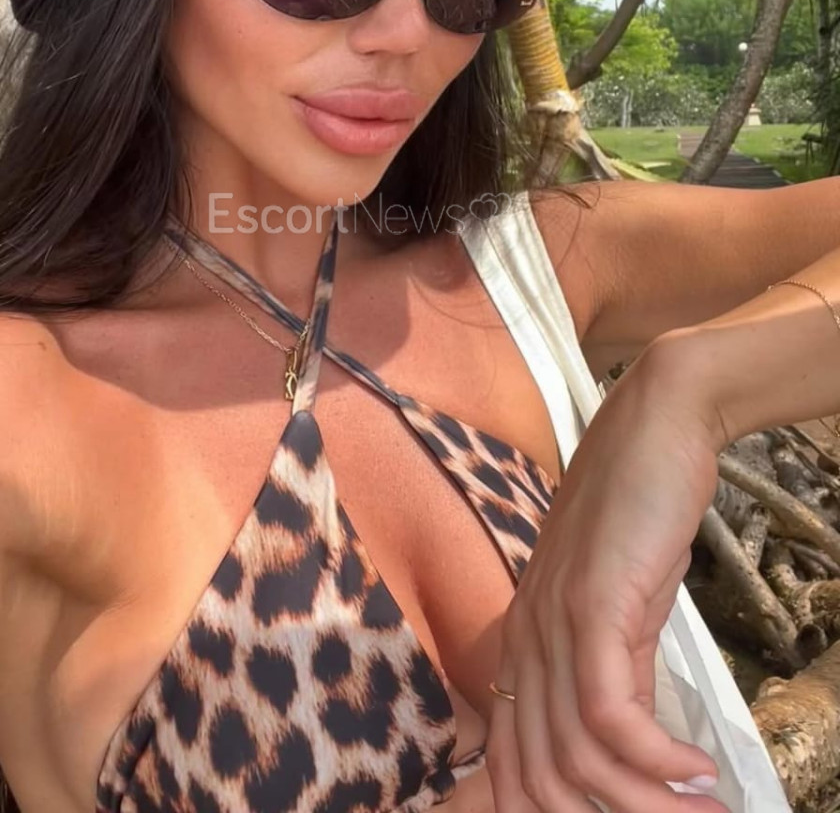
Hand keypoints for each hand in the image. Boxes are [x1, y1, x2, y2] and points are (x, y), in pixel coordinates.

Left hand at [486, 337, 729, 812]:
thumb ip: (614, 675)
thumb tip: (631, 750)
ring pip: (575, 760)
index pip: (507, 765)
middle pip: (534, 780)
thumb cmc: (637, 519)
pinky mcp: (592, 606)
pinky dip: (657, 762)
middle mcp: (524, 643)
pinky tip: (698, 773)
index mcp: (523, 647)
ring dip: (646, 806)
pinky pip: (609, 714)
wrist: (654, 432)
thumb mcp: (620, 612)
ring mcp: (553, 623)